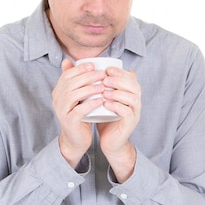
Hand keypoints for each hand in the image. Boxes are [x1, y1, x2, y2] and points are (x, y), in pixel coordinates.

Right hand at [53, 59, 106, 167]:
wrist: (75, 138)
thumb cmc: (79, 115)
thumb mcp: (77, 96)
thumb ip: (75, 80)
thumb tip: (69, 60)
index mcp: (58, 91)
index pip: (66, 75)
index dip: (79, 69)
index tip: (93, 65)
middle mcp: (57, 100)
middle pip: (70, 84)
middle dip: (87, 77)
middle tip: (102, 74)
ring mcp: (62, 111)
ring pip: (73, 96)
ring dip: (89, 89)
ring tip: (103, 86)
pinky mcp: (69, 121)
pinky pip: (79, 111)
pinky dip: (90, 104)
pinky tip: (100, 101)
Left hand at [97, 66, 140, 181]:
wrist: (109, 140)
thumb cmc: (103, 116)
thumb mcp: (97, 98)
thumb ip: (90, 83)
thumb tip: (69, 63)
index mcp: (129, 92)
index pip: (130, 77)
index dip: (120, 72)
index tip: (107, 69)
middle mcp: (135, 101)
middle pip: (134, 85)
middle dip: (119, 80)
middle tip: (105, 79)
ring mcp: (134, 112)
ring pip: (132, 98)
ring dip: (118, 92)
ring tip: (104, 91)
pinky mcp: (130, 123)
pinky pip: (127, 112)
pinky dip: (117, 107)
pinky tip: (106, 104)